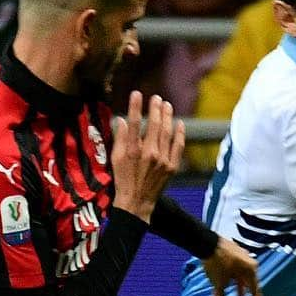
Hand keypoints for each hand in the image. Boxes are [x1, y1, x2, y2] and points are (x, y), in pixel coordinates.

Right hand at [111, 91, 184, 222]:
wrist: (137, 203)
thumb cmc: (123, 179)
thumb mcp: (115, 158)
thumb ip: (119, 138)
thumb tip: (123, 120)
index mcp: (132, 150)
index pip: (134, 123)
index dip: (136, 106)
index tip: (137, 93)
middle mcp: (149, 154)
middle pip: (154, 125)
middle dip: (156, 109)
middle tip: (157, 98)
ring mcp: (162, 161)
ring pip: (167, 133)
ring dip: (168, 117)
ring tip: (167, 105)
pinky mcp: (172, 167)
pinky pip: (178, 147)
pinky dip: (180, 134)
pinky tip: (180, 123)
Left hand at [203, 236, 261, 295]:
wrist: (207, 242)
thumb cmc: (218, 263)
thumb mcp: (219, 283)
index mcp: (250, 269)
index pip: (254, 286)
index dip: (255, 295)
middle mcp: (249, 261)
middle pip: (248, 278)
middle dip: (245, 289)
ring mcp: (241, 254)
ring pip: (242, 271)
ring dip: (238, 281)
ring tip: (235, 289)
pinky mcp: (233, 249)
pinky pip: (236, 264)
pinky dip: (233, 272)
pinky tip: (228, 276)